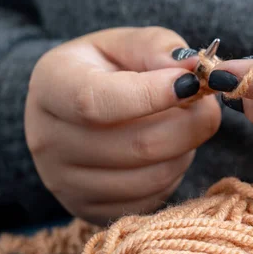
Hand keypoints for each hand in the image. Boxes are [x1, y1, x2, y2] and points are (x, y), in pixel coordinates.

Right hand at [25, 27, 220, 224]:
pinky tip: (167, 151)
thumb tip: (194, 68)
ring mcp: (65, 183)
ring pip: (154, 176)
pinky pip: (152, 199)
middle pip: (138, 145)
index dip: (153, 95)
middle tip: (204, 103)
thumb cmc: (103, 70)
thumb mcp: (123, 44)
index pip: (97, 101)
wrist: (72, 111)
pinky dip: (174, 174)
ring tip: (182, 124)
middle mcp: (48, 139)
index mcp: (52, 85)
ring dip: (186, 149)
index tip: (192, 83)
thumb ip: (157, 47)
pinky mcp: (89, 210)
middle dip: (190, 123)